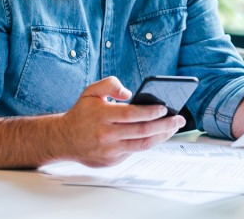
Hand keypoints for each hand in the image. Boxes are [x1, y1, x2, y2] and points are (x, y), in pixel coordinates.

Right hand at [57, 76, 185, 166]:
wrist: (63, 139)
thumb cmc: (81, 113)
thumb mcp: (91, 91)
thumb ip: (110, 83)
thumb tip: (129, 92)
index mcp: (102, 115)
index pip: (132, 114)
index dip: (151, 111)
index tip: (165, 108)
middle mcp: (106, 134)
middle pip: (142, 131)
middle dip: (165, 125)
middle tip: (179, 119)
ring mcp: (109, 150)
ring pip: (142, 145)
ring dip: (161, 136)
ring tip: (173, 128)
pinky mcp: (111, 161)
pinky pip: (134, 152)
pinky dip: (148, 143)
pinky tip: (158, 135)